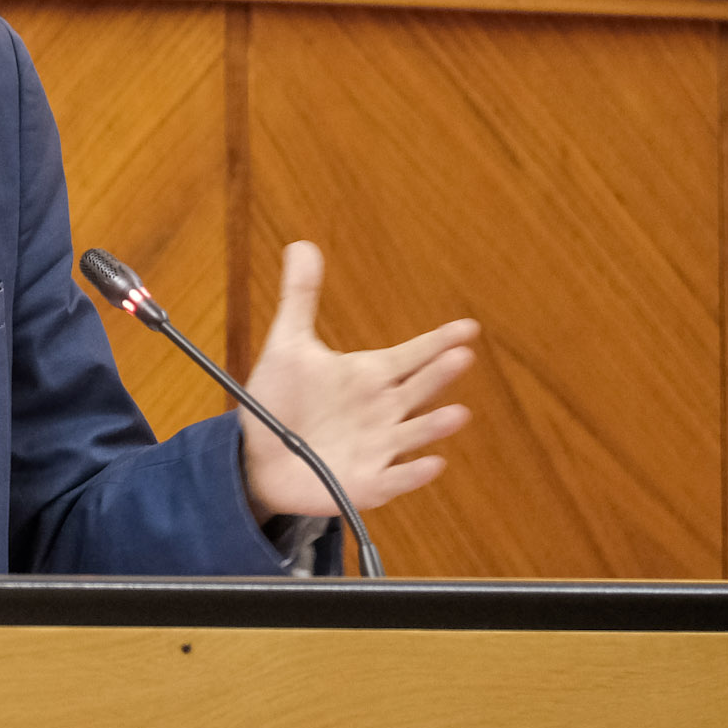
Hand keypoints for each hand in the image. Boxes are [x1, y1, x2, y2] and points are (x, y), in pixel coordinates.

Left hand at [240, 241, 475, 518]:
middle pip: (417, 389)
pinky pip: (393, 479)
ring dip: (434, 425)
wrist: (258, 456)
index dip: (438, 341)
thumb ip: (300, 298)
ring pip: (413, 434)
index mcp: (369, 376)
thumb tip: (301, 245)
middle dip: (438, 375)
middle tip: (461, 355)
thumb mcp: (289, 346)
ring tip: (457, 413)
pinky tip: (432, 463)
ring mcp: (377, 447)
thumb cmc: (281, 400)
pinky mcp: (365, 482)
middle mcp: (382, 410)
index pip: (412, 354)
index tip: (468, 327)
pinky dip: (411, 474)